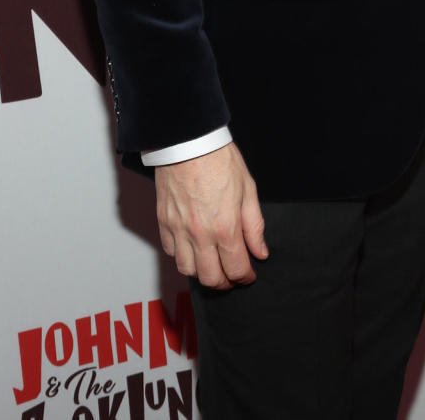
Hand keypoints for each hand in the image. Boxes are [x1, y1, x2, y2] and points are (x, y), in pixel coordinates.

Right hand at [155, 142, 268, 289]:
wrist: (189, 141)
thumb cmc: (219, 159)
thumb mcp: (248, 188)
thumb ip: (254, 225)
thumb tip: (260, 251)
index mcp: (225, 227)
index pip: (236, 269)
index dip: (245, 277)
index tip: (249, 275)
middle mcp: (200, 234)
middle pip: (210, 278)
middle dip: (225, 282)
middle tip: (233, 274)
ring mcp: (179, 230)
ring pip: (188, 271)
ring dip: (202, 273)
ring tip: (213, 264)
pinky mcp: (164, 223)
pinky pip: (171, 252)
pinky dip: (183, 256)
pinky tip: (193, 248)